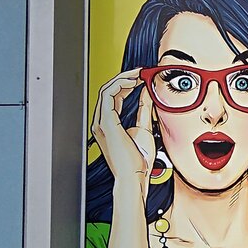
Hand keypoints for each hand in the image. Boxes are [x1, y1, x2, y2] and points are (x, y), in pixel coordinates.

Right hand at [89, 69, 156, 189]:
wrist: (134, 176)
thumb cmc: (138, 160)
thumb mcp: (144, 128)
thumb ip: (144, 110)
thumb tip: (147, 93)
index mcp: (108, 125)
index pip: (113, 97)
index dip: (126, 84)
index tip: (141, 77)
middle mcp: (100, 123)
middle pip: (108, 91)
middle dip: (124, 78)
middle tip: (141, 72)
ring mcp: (100, 123)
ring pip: (106, 90)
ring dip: (122, 78)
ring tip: (139, 74)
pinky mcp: (105, 123)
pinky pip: (108, 95)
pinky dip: (120, 84)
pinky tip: (134, 81)